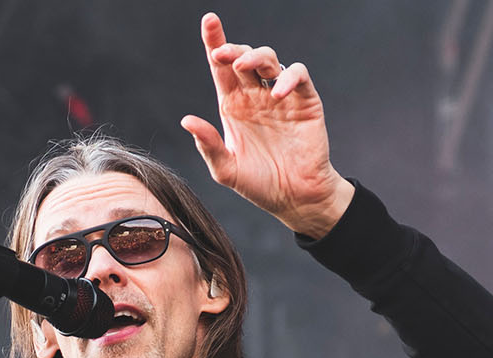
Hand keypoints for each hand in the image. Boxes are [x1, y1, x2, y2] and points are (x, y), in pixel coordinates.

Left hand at [180, 12, 355, 237]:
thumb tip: (187, 120)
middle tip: (221, 55)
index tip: (209, 21)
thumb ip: (208, 145)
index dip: (215, 42)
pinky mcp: (305, 102)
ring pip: (270, 60)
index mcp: (234, 106)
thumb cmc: (260, 184)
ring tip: (244, 69)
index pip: (221, 68)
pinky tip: (277, 94)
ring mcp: (281, 97)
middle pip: (243, 58)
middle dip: (232, 49)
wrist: (295, 199)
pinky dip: (289, 78)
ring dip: (256, 58)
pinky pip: (298, 76)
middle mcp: (256, 96)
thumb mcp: (227, 169)